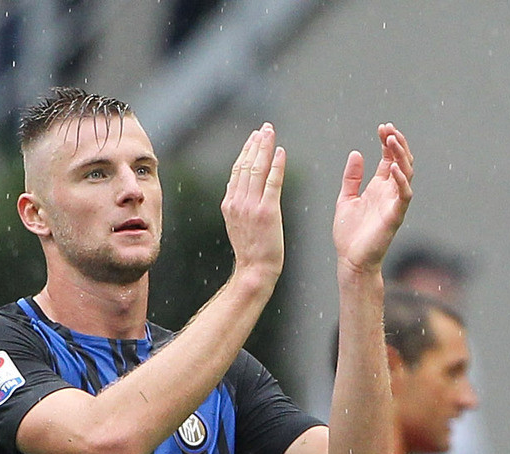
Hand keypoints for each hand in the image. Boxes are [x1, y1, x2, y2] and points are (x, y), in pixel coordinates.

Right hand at [221, 123, 288, 284]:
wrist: (254, 270)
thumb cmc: (250, 250)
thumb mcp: (237, 223)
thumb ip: (237, 202)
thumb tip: (237, 184)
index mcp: (229, 203)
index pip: (237, 170)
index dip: (246, 151)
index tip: (254, 137)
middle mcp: (238, 202)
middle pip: (246, 165)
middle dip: (256, 143)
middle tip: (265, 128)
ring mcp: (252, 206)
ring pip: (257, 169)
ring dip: (264, 148)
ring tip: (270, 133)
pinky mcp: (267, 211)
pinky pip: (272, 182)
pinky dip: (276, 165)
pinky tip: (280, 152)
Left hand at [331, 124, 412, 277]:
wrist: (350, 260)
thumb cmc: (349, 233)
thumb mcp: (345, 198)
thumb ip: (351, 177)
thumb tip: (357, 153)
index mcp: (379, 187)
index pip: (389, 158)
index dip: (388, 142)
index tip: (382, 127)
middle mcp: (389, 192)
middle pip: (402, 161)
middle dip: (397, 144)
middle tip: (388, 129)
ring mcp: (394, 203)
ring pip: (406, 174)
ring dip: (401, 156)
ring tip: (392, 140)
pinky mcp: (395, 216)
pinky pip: (404, 195)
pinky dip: (400, 180)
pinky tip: (393, 166)